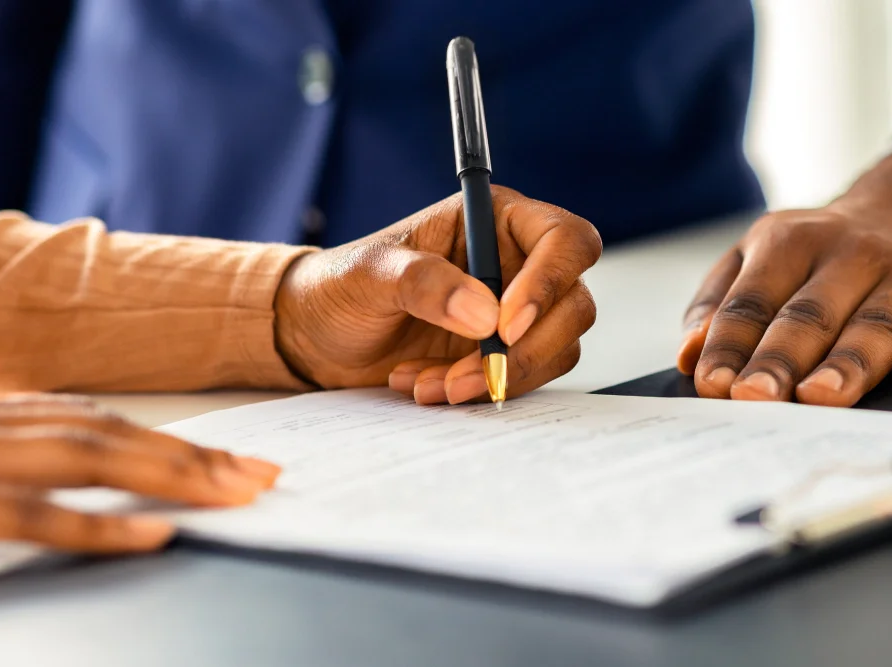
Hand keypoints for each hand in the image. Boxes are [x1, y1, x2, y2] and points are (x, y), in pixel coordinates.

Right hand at [0, 390, 279, 554]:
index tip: (232, 458)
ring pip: (86, 461)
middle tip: (261, 479)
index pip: (97, 419)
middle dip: (194, 457)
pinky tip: (151, 535)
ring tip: (234, 496)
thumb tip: (71, 483)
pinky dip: (96, 526)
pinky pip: (29, 515)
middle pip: (110, 434)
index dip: (170, 438)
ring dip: (170, 477)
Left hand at [274, 186, 601, 403]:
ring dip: (497, 375)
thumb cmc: (341, 285)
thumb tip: (484, 314)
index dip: (550, 281)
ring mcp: (516, 313)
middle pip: (573, 303)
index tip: (505, 324)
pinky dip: (482, 390)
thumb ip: (424, 283)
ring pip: (555, 348)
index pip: (564, 240)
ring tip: (431, 383)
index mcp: (495, 220)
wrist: (318, 337)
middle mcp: (517, 263)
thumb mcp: (370, 275)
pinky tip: (429, 386)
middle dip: (525, 347)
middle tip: (469, 371)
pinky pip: (524, 378)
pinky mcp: (503, 354)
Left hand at [677, 148, 891, 406]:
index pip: (753, 300)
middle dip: (781, 357)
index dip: (731, 343)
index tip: (713, 385)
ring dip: (850, 361)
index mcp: (791, 242)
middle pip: (811, 313)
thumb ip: (721, 300)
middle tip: (756, 398)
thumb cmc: (828, 253)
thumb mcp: (764, 255)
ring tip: (821, 397)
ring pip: (879, 322)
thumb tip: (688, 353)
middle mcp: (855, 253)